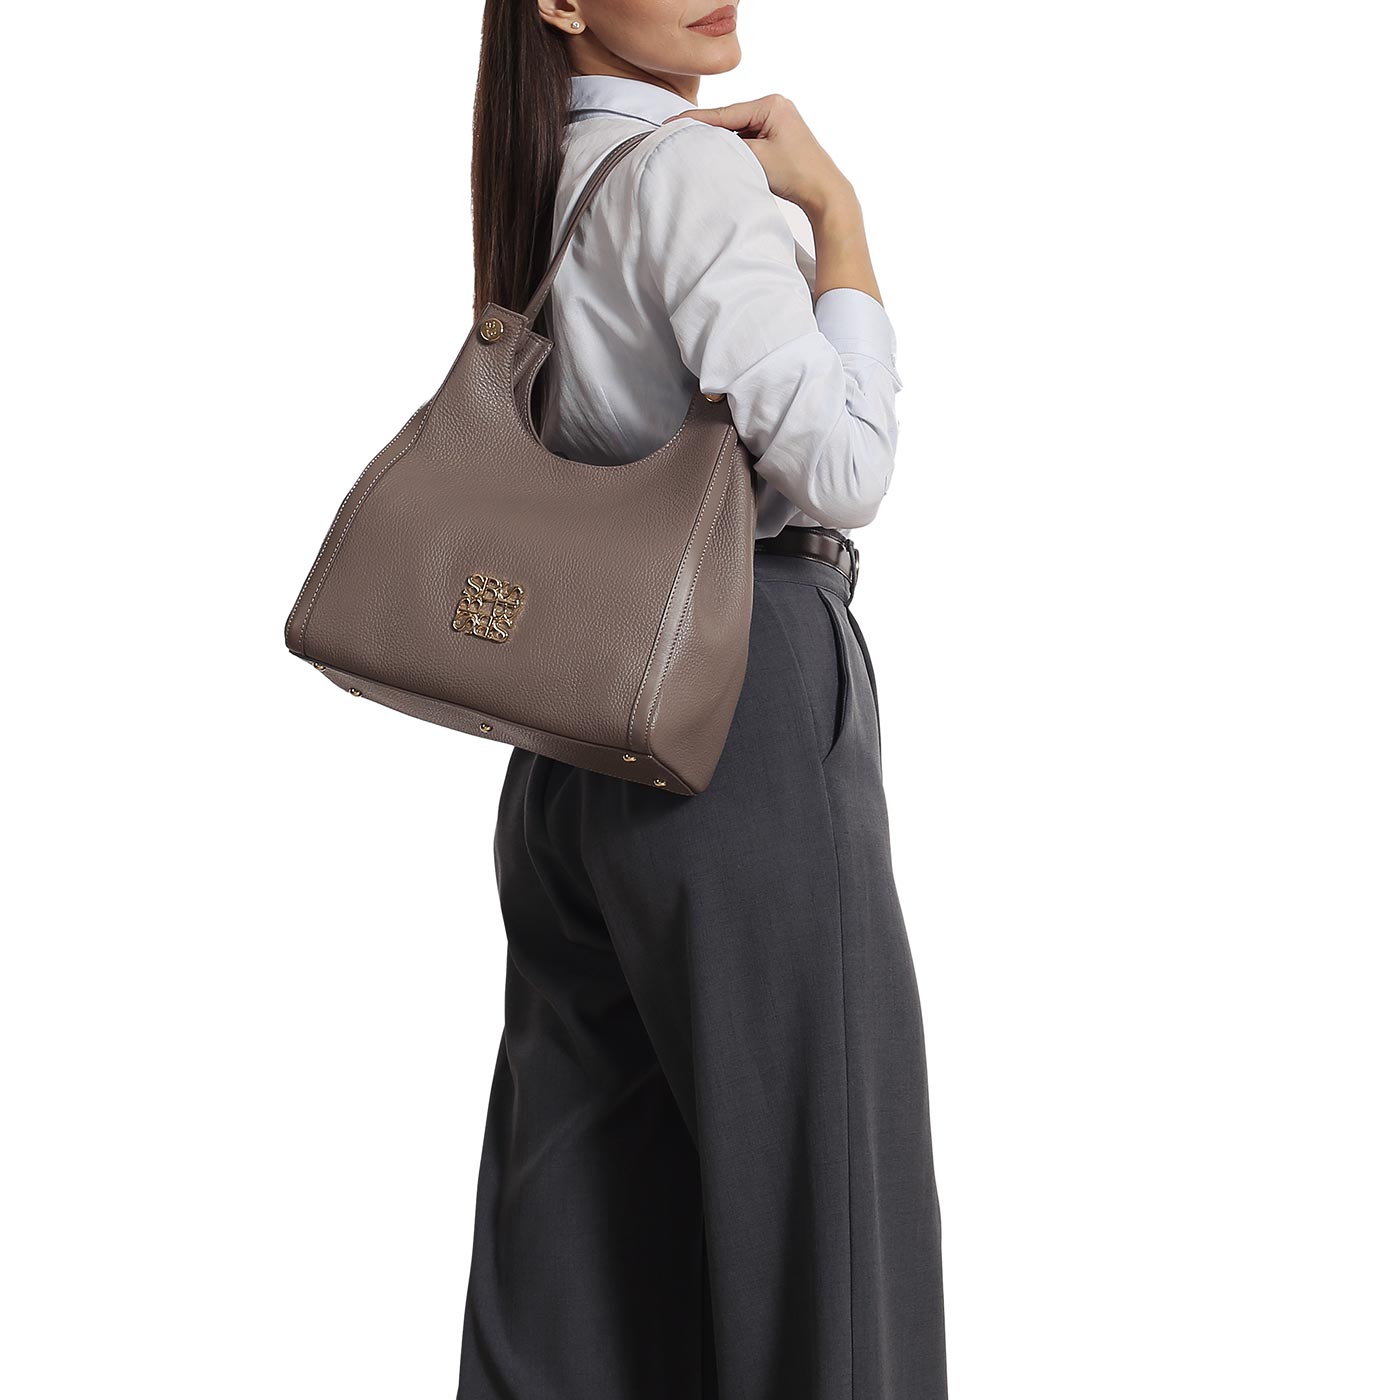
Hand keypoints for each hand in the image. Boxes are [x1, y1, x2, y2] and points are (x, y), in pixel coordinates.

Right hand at [664, 93, 855, 219]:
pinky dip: (735, 145)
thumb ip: (730, 145)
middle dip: (707, 129)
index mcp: (772, 104)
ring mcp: (777, 119)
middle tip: (677, 133)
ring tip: (694, 145)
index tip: (673, 121)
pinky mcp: (777, 133)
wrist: (825, 192)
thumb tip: (707, 139)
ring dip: (721, 139)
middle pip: (731, 118)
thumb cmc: (797, 175)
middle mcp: (775, 105)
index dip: (698, 119)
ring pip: (738, 128)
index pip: (726, 112)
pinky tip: (719, 152)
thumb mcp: (757, 158)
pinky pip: (749, 137)